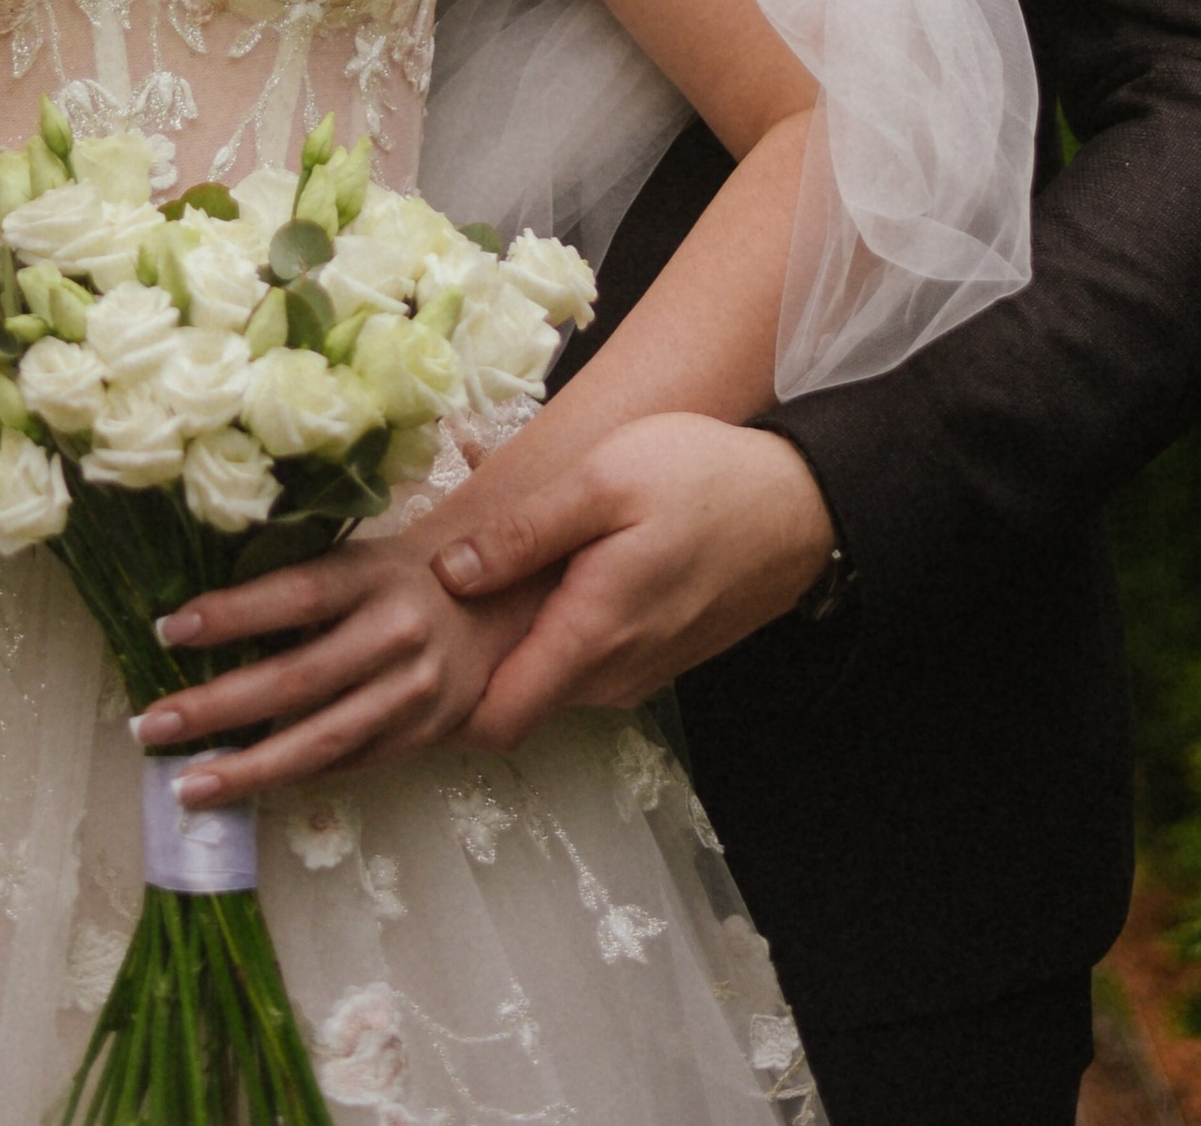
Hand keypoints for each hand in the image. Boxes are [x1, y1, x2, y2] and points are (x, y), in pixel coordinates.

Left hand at [131, 542, 543, 806]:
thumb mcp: (358, 558)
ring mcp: (413, 693)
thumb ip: (300, 585)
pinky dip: (291, 779)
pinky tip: (243, 788)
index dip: (231, 614)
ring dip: (246, 769)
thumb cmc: (400, 576)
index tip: (167, 629)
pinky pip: (346, 765)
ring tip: (187, 787)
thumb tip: (202, 620)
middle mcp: (397, 633)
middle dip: (216, 708)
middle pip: (297, 678)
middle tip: (151, 725)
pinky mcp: (420, 738)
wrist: (493, 608)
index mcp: (375, 574)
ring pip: (320, 741)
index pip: (295, 595)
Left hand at [435, 418, 834, 744]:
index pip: (493, 722)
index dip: (437, 705)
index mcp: (589, 637)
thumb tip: (448, 573)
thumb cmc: (701, 479)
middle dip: (467, 667)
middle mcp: (611, 676)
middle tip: (425, 604)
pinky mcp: (658, 656)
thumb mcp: (604, 480)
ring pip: (551, 682)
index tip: (400, 659)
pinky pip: (588, 664)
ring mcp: (639, 671)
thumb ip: (524, 533)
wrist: (800, 506)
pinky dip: (556, 634)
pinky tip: (547, 574)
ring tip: (479, 578)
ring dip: (514, 645)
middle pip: (515, 702)